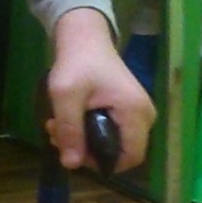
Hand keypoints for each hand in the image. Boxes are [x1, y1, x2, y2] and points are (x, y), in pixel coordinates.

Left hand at [47, 7, 155, 172]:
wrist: (85, 38)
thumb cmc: (77, 63)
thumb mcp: (66, 96)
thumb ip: (70, 130)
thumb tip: (71, 165)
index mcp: (135, 112)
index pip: (130, 157)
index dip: (102, 163)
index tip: (74, 153)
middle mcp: (145, 116)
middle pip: (121, 153)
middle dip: (87, 152)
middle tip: (57, 135)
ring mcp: (138, 113)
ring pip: (114, 144)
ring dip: (83, 142)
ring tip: (56, 126)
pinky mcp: (128, 111)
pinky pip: (112, 133)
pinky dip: (88, 132)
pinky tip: (67, 121)